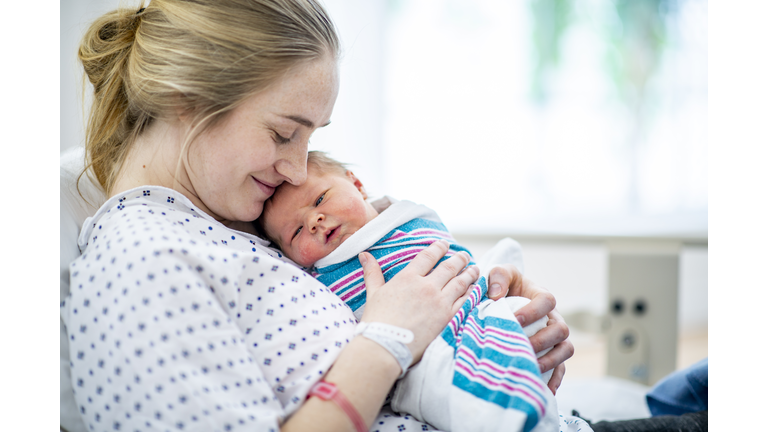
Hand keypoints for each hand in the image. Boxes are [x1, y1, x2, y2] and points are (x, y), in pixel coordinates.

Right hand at [358, 240, 478, 363]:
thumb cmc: (377, 320)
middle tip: (465, 255)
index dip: (438, 248)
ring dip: (469, 274)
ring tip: (475, 269)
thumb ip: (372, 272)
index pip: (428, 256)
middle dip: (459, 259)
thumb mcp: (373, 293)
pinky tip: (475, 289)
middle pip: (448, 267)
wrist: (386, 345)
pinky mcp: (447, 317)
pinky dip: (471, 293)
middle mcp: (426, 286)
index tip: (445, 244)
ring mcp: (439, 302)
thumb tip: (364, 254)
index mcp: (408, 278)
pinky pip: (464, 301)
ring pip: (460, 282)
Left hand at [487, 264, 573, 394]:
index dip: (534, 311)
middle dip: (542, 340)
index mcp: (541, 296)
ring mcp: (555, 337)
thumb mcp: (498, 274)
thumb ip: (497, 276)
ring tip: (530, 366)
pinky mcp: (552, 353)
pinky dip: (554, 379)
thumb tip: (496, 294)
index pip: (547, 301)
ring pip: (565, 349)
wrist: (501, 301)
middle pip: (561, 329)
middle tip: (522, 346)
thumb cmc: (501, 286)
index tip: (516, 319)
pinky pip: (561, 368)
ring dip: (550, 360)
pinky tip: (542, 389)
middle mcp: (553, 317)